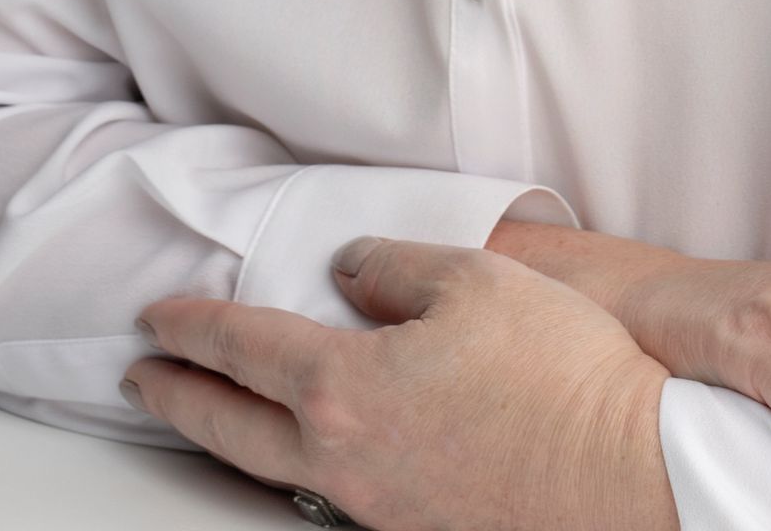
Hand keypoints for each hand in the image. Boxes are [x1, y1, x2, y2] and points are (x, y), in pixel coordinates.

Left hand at [125, 237, 675, 530]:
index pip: (243, 349)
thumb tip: (351, 269)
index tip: (158, 316)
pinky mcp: (414, 527)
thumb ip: (396, 266)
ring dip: (230, 437)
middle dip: (177, 398)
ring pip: (274, 470)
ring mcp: (375, 506)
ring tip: (211, 412)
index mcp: (344, 387)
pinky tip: (311, 449)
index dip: (194, 326)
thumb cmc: (557, 370)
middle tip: (142, 377)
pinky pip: (328, 492)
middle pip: (230, 430)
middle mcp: (341, 459)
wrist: (628, 474)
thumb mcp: (476, 278)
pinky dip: (295, 463)